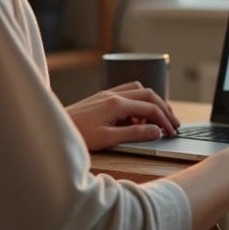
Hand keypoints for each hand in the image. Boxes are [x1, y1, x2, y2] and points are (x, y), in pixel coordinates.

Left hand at [65, 82, 180, 150]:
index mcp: (117, 104)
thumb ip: (135, 134)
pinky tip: (136, 117)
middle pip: (148, 94)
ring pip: (138, 90)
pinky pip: (126, 93)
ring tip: (157, 120)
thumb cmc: (78, 136)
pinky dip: (137, 102)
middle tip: (173, 123)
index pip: (150, 108)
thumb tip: (157, 131)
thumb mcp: (109, 139)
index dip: (164, 120)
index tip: (171, 132)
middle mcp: (113, 95)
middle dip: (164, 108)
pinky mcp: (101, 98)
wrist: (54, 128)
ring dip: (151, 103)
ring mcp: (107, 94)